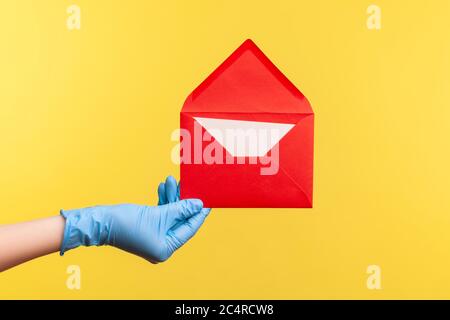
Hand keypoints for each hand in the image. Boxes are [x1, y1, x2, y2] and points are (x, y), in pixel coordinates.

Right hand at [60, 177, 210, 262]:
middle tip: (188, 184)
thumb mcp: (159, 213)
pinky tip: (163, 187)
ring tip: (171, 180)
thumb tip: (199, 204)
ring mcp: (154, 238)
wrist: (100, 222)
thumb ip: (181, 208)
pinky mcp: (147, 229)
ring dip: (171, 197)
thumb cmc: (126, 222)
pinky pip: (160, 214)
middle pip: (179, 220)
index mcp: (166, 249)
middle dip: (183, 201)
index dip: (199, 214)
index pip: (189, 229)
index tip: (208, 200)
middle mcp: (161, 246)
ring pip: (170, 214)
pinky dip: (162, 201)